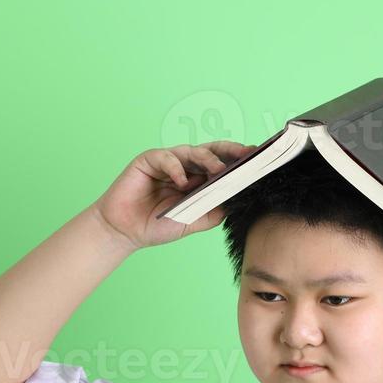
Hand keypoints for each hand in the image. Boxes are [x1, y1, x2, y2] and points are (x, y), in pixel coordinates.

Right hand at [90, 141, 259, 249]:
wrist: (124, 232)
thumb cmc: (157, 225)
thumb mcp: (193, 221)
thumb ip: (214, 211)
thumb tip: (239, 201)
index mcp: (197, 178)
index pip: (221, 164)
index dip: (238, 161)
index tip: (257, 161)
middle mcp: (184, 166)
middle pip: (211, 151)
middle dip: (230, 151)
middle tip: (246, 155)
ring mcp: (167, 161)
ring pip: (192, 151)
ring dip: (207, 159)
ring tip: (218, 170)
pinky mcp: (148, 160)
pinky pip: (166, 158)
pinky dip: (176, 168)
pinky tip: (182, 182)